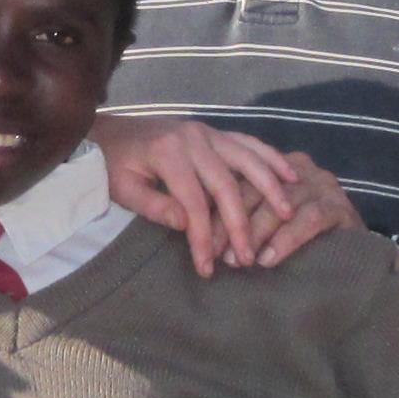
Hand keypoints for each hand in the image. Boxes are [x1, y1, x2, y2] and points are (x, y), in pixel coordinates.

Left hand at [102, 119, 340, 274]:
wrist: (108, 131)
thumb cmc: (113, 164)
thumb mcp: (123, 188)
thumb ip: (153, 206)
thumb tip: (186, 224)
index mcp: (167, 154)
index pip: (192, 203)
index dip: (202, 237)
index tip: (207, 267)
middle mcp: (192, 139)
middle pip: (225, 185)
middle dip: (239, 224)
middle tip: (248, 257)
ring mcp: (206, 132)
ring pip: (247, 160)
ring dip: (269, 186)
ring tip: (286, 213)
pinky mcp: (213, 132)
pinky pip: (248, 143)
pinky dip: (271, 157)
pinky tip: (290, 174)